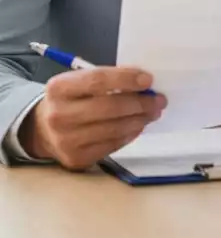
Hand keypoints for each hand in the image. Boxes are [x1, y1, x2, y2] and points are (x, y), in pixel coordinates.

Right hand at [21, 67, 165, 169]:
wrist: (42, 129)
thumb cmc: (72, 99)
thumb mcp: (80, 82)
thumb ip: (108, 80)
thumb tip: (145, 83)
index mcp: (59, 88)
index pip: (98, 80)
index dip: (126, 79)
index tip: (149, 80)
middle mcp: (59, 115)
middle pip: (109, 107)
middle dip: (140, 103)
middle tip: (160, 100)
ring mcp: (66, 140)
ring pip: (114, 128)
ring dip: (140, 119)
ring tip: (153, 112)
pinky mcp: (76, 158)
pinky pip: (111, 145)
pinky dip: (129, 134)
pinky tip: (138, 126)